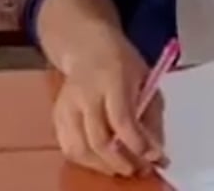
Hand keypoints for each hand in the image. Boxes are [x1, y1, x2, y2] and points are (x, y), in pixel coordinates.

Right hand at [52, 28, 164, 176]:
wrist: (87, 46)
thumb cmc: (122, 64)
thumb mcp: (147, 81)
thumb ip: (152, 118)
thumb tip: (156, 154)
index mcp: (112, 79)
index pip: (121, 119)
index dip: (137, 144)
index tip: (152, 156)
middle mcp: (85, 92)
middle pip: (98, 139)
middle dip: (121, 162)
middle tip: (138, 169)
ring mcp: (67, 104)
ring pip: (78, 148)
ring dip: (102, 166)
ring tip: (120, 167)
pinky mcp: (57, 114)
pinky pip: (67, 147)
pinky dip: (86, 159)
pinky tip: (101, 158)